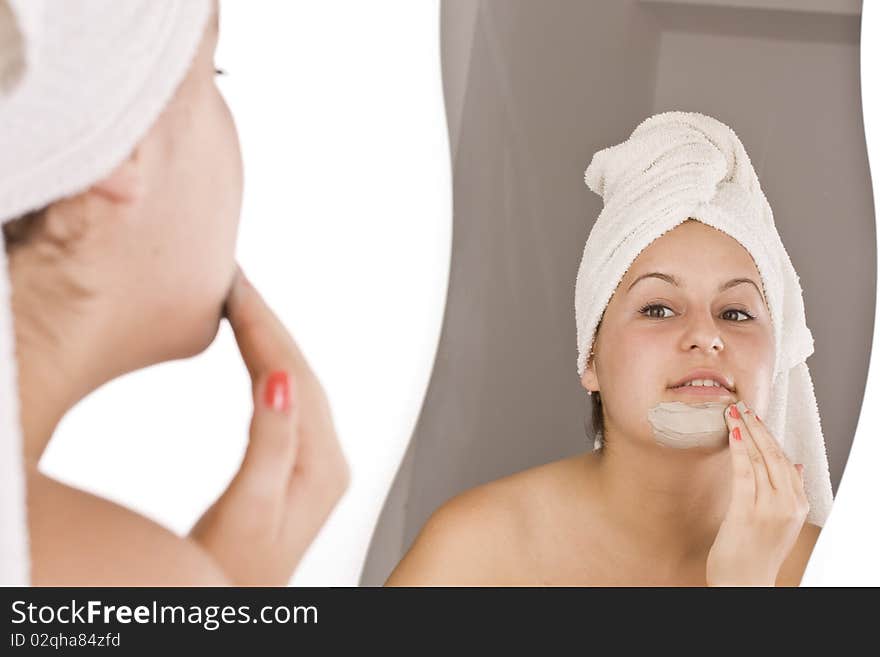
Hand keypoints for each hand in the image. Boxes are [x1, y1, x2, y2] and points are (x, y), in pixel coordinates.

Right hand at [190, 266, 349, 584]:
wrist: (231, 605)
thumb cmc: (233, 572)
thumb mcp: (250, 509)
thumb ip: (270, 444)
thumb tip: (283, 377)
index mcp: (322, 464)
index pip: (294, 374)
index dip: (263, 325)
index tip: (236, 284)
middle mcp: (330, 458)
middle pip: (301, 371)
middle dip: (268, 322)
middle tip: (235, 279)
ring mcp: (317, 463)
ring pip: (298, 382)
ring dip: (270, 341)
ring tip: (241, 303)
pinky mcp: (300, 468)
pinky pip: (289, 401)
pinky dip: (270, 369)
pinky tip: (257, 356)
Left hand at [706, 400, 808, 586]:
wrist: (745, 585)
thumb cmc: (757, 553)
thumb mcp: (781, 522)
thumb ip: (789, 494)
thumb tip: (796, 466)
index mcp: (797, 506)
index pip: (786, 461)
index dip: (770, 436)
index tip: (756, 417)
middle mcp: (787, 505)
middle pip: (774, 456)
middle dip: (758, 427)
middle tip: (743, 406)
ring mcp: (769, 509)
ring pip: (760, 460)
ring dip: (746, 431)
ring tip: (733, 412)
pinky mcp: (747, 513)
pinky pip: (744, 474)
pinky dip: (739, 451)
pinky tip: (732, 434)